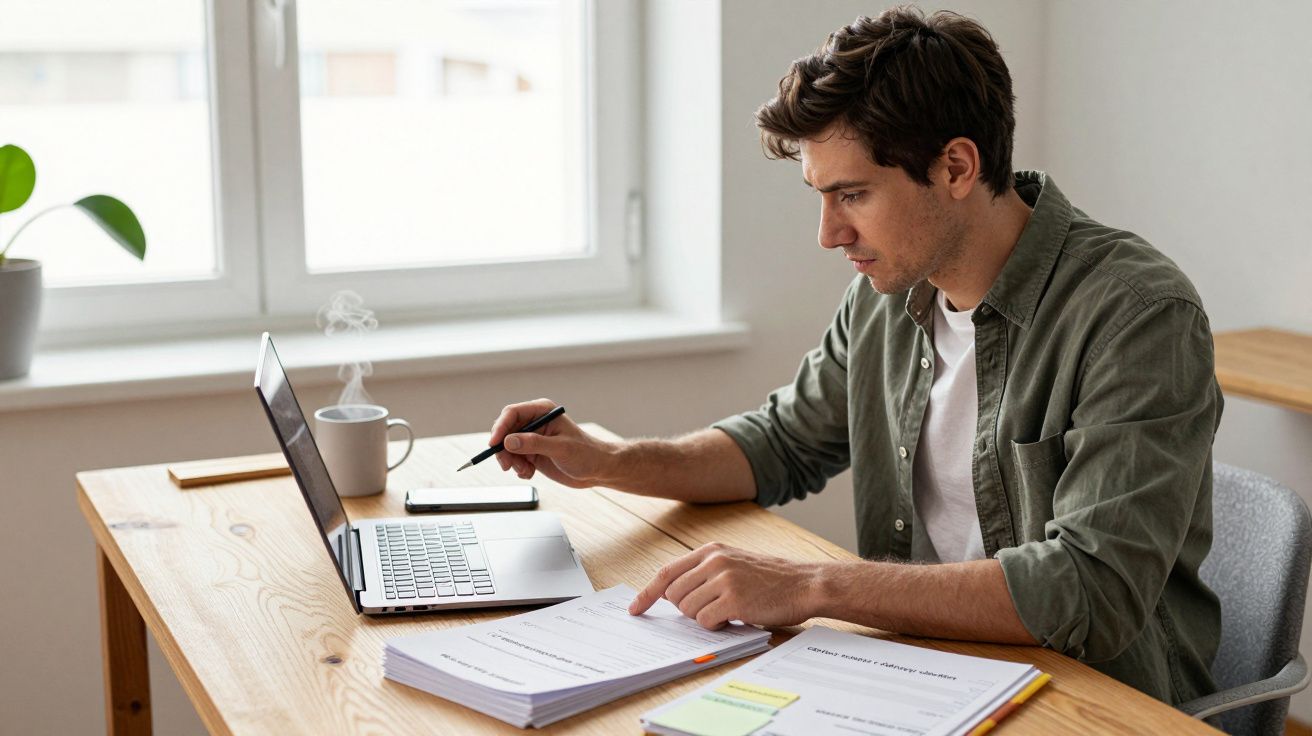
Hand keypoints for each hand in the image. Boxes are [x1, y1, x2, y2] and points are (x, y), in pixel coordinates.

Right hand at [489, 398, 618, 488]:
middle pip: (505, 431)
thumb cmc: (586, 454)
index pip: (512, 413)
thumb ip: (534, 444)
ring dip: (511, 461)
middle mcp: (534, 422)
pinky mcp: (531, 453)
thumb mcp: (560, 448)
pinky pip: (513, 458)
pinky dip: (517, 468)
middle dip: (503, 449)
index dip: (500, 428)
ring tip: (525, 471)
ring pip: (506, 447)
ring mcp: (531, 438)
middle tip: (508, 465)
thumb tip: (509, 441)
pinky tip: (529, 473)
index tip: (494, 444)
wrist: (597, 469)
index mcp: (542, 411)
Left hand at [627, 542, 823, 629]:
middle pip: (674, 595)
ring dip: (703, 617)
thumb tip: (671, 594)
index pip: (666, 572)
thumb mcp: (734, 564)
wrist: (804, 583)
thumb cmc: (771, 579)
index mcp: (711, 551)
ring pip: (687, 609)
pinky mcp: (733, 599)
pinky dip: (714, 626)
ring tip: (726, 612)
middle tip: (710, 611)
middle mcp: (714, 561)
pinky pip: (704, 620)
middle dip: (685, 609)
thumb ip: (704, 573)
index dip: (647, 593)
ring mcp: (723, 579)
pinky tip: (732, 619)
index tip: (635, 609)